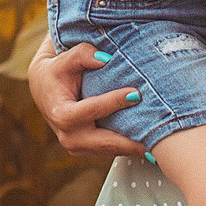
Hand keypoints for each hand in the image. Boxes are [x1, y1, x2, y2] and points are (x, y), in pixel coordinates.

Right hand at [28, 38, 146, 157]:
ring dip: (134, 147)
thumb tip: (104, 58)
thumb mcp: (64, 60)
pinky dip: (130, 147)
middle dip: (131, 140)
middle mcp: (68, 137)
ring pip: (111, 150)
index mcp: (62, 115)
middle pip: (104, 143)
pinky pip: (111, 150)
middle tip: (156, 136)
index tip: (135, 93)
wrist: (45, 89)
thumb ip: (82, 54)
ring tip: (160, 144)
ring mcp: (78, 147)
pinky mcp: (88, 150)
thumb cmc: (57, 72)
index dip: (113, 102)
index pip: (91, 110)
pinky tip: (151, 143)